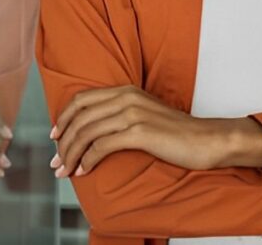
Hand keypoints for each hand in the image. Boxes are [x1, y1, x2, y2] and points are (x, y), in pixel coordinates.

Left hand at [50, 85, 220, 177]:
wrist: (206, 139)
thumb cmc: (176, 133)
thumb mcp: (145, 114)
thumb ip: (121, 115)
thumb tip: (94, 132)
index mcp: (125, 90)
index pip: (81, 99)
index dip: (63, 118)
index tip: (55, 136)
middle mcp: (126, 97)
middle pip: (79, 117)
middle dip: (62, 141)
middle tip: (55, 162)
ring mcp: (132, 113)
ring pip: (87, 132)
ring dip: (71, 154)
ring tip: (65, 171)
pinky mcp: (139, 132)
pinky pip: (102, 146)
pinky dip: (87, 160)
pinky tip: (83, 171)